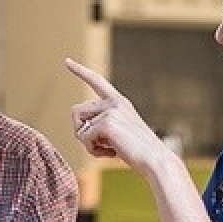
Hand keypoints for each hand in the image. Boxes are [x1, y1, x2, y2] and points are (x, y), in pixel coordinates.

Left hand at [65, 58, 170, 174]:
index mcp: (120, 102)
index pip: (96, 81)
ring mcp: (111, 110)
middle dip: (81, 132)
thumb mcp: (120, 133)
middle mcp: (115, 102)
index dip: (81, 71)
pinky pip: (84, 138)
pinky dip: (93, 151)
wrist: (155, 160)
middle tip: (100, 145)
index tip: (67, 61)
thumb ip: (102, 125)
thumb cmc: (139, 152)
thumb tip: (80, 130)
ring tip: (107, 149)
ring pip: (78, 127)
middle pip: (76, 112)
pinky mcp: (107, 123)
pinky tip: (112, 153)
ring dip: (87, 143)